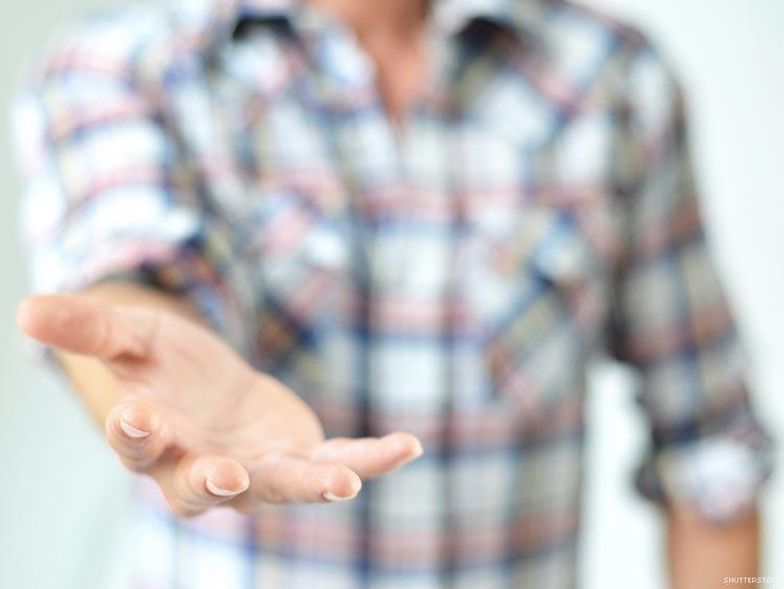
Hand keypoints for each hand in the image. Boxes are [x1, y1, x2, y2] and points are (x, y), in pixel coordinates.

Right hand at [17, 294, 422, 515]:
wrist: (212, 389)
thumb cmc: (165, 367)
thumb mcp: (131, 336)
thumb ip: (88, 328)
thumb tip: (26, 309)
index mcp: (155, 441)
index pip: (138, 446)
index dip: (135, 434)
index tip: (134, 415)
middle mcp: (205, 467)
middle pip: (206, 486)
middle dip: (216, 483)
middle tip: (225, 478)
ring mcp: (259, 469)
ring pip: (283, 485)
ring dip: (311, 484)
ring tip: (342, 481)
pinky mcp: (302, 457)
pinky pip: (341, 461)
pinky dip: (372, 458)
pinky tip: (408, 444)